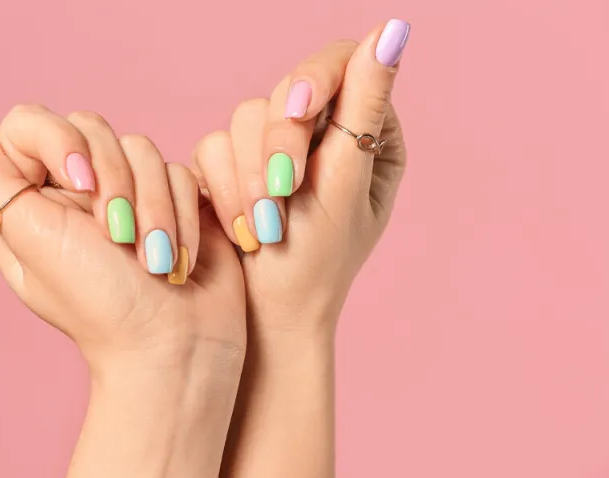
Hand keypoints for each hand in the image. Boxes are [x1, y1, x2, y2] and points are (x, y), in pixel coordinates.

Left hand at [0, 104, 246, 477]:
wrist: (174, 343)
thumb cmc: (101, 304)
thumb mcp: (34, 239)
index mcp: (29, 199)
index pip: (31, 123)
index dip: (60, 142)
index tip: (80, 186)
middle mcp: (76, 191)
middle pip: (93, 128)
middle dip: (116, 184)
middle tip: (120, 238)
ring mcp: (128, 193)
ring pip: (143, 148)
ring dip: (155, 208)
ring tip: (155, 259)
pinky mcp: (172, 199)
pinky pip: (180, 171)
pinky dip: (184, 216)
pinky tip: (179, 257)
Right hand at [193, 20, 408, 337]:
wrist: (269, 316)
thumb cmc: (317, 263)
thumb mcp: (345, 184)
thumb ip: (364, 108)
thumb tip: (394, 30)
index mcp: (368, 135)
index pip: (342, 66)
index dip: (314, 78)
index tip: (298, 109)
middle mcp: (322, 135)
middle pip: (287, 89)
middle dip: (278, 146)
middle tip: (282, 196)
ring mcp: (276, 150)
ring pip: (245, 116)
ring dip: (250, 175)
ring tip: (264, 227)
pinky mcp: (235, 166)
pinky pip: (214, 144)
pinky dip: (226, 187)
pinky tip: (243, 227)